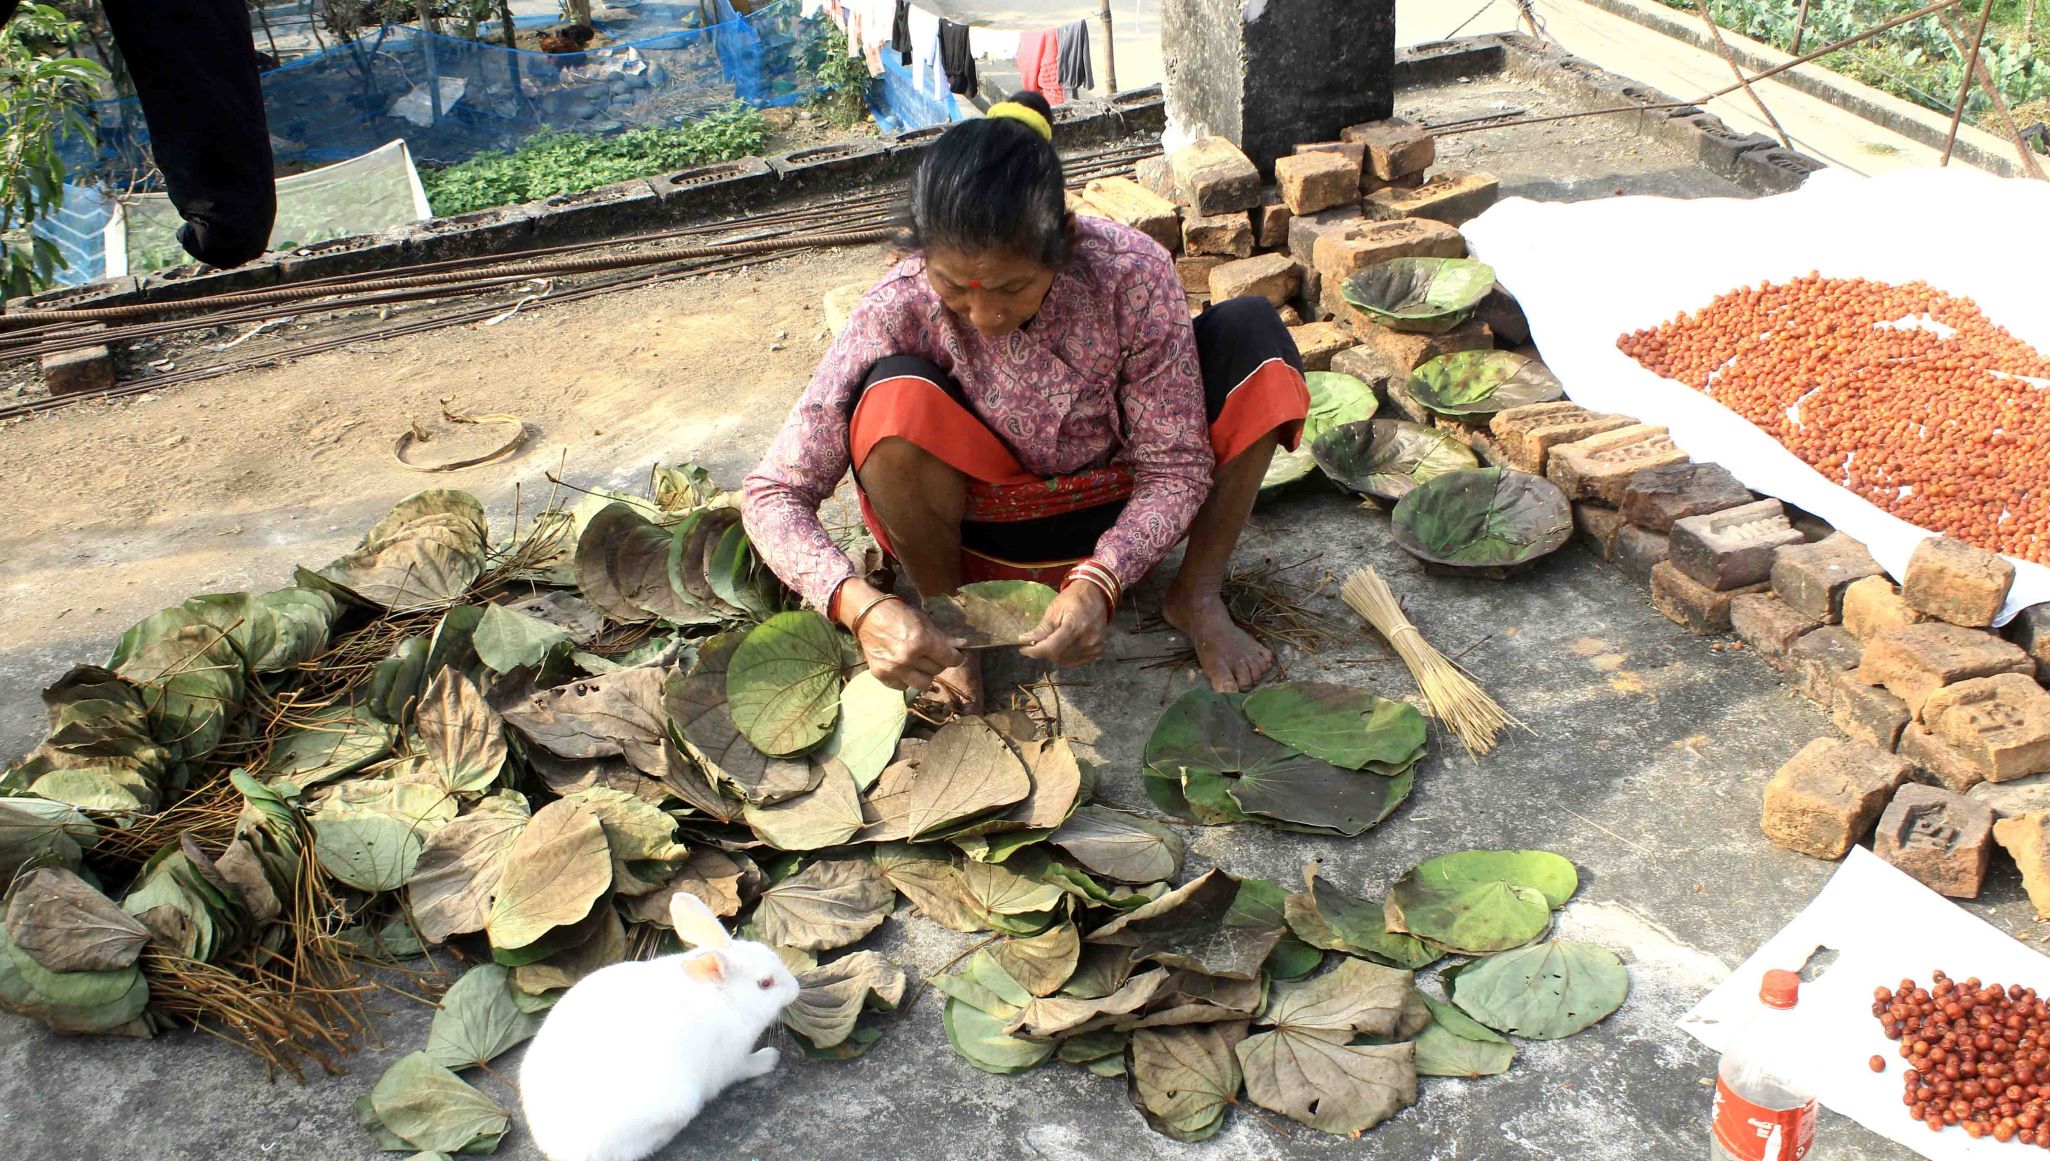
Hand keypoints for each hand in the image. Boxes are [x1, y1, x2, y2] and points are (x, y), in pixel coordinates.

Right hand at [848, 591, 964, 692]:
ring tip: (920, 664)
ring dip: (925, 675)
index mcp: (921, 641)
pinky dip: (906, 680)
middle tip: (933, 654)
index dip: (956, 657)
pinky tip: (904, 668)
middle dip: (938, 662)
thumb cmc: (899, 615)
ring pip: (923, 684)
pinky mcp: (881, 675)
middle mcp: (907, 658)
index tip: (956, 656)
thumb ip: (943, 637)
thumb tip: (963, 645)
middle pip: (937, 671)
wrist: (869, 616)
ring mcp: (893, 669)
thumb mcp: (924, 622)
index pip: (949, 659)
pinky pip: (903, 687)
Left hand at [1018, 583, 1107, 667]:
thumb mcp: (1055, 609)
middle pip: (1057, 656)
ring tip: (1048, 643)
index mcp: (1075, 626)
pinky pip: (1075, 661)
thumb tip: (1024, 640)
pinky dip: (1065, 657)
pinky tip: (1062, 646)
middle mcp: (1087, 640)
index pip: (1052, 648)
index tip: (1023, 649)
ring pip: (1065, 661)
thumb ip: (1042, 628)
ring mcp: (1094, 647)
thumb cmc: (1073, 599)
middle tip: (1035, 643)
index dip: (1035, 651)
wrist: (1096, 595)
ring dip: (1053, 655)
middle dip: (1043, 652)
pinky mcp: (1097, 651)